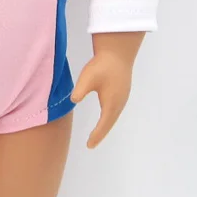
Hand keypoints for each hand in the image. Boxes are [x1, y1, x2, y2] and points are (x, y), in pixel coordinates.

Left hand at [69, 32, 143, 148]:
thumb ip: (79, 91)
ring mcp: (123, 97)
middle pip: (109, 123)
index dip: (96, 136)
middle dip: (101, 134)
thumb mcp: (87, 78)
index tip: (89, 145)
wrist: (118, 51)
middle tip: (91, 144)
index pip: (103, 125)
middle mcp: (119, 103)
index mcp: (111, 103)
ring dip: (106, 125)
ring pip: (113, 116)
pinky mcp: (123, 90)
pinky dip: (109, 117)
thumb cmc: (102, 65)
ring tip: (97, 134)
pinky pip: (115, 109)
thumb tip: (74, 101)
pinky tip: (105, 116)